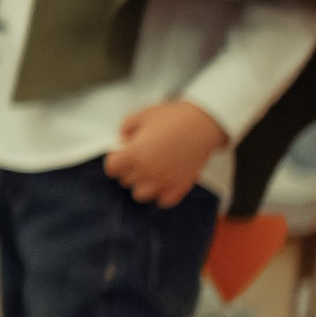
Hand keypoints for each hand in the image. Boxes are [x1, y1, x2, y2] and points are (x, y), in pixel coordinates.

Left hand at [106, 97, 224, 205]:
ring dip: (142, 184)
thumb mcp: (143, 115)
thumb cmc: (173, 116)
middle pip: (125, 180)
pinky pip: (163, 201)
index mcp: (133, 154)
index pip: (112, 168)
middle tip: (140, 158)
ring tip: (151, 171)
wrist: (204, 122)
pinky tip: (165, 180)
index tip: (122, 154)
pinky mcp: (180, 187)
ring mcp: (163, 182)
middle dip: (129, 169)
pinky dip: (162, 194)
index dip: (115, 159)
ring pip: (140, 194)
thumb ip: (126, 128)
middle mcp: (146, 172)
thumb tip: (123, 141)